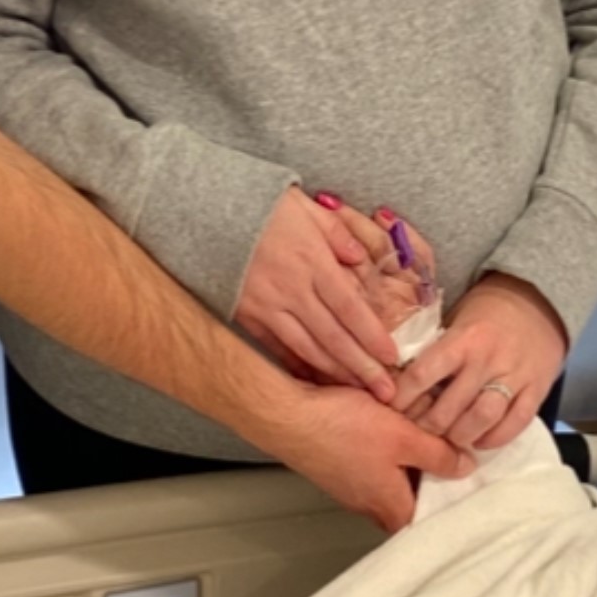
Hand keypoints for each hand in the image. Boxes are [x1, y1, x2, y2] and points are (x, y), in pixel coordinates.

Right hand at [233, 189, 401, 402]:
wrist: (204, 208)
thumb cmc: (258, 204)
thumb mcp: (304, 206)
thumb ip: (336, 232)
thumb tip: (360, 259)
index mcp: (310, 260)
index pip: (349, 306)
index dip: (372, 335)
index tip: (393, 357)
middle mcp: (291, 288)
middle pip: (333, 336)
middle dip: (362, 367)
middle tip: (386, 393)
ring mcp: (266, 305)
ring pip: (306, 348)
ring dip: (334, 373)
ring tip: (358, 393)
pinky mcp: (245, 315)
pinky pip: (275, 348)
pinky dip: (297, 367)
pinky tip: (313, 382)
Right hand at [273, 384, 474, 533]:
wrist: (288, 416)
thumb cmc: (344, 428)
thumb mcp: (402, 435)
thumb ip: (438, 453)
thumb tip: (467, 466)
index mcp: (393, 509)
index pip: (432, 514)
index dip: (449, 492)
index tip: (461, 468)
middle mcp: (371, 507)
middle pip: (410, 494)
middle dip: (425, 469)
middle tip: (441, 440)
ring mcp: (350, 488)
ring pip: (389, 476)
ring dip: (402, 455)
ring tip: (413, 425)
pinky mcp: (335, 467)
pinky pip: (368, 463)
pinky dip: (380, 446)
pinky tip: (382, 420)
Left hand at [392, 273, 567, 449]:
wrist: (537, 302)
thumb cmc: (485, 313)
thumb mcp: (455, 320)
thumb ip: (436, 349)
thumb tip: (400, 376)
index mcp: (461, 339)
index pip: (424, 373)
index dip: (403, 396)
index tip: (389, 407)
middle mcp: (486, 360)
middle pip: (451, 406)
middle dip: (429, 426)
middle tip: (417, 432)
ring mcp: (513, 377)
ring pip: (482, 418)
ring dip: (461, 436)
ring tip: (448, 441)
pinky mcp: (536, 391)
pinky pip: (515, 424)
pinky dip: (495, 439)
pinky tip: (479, 442)